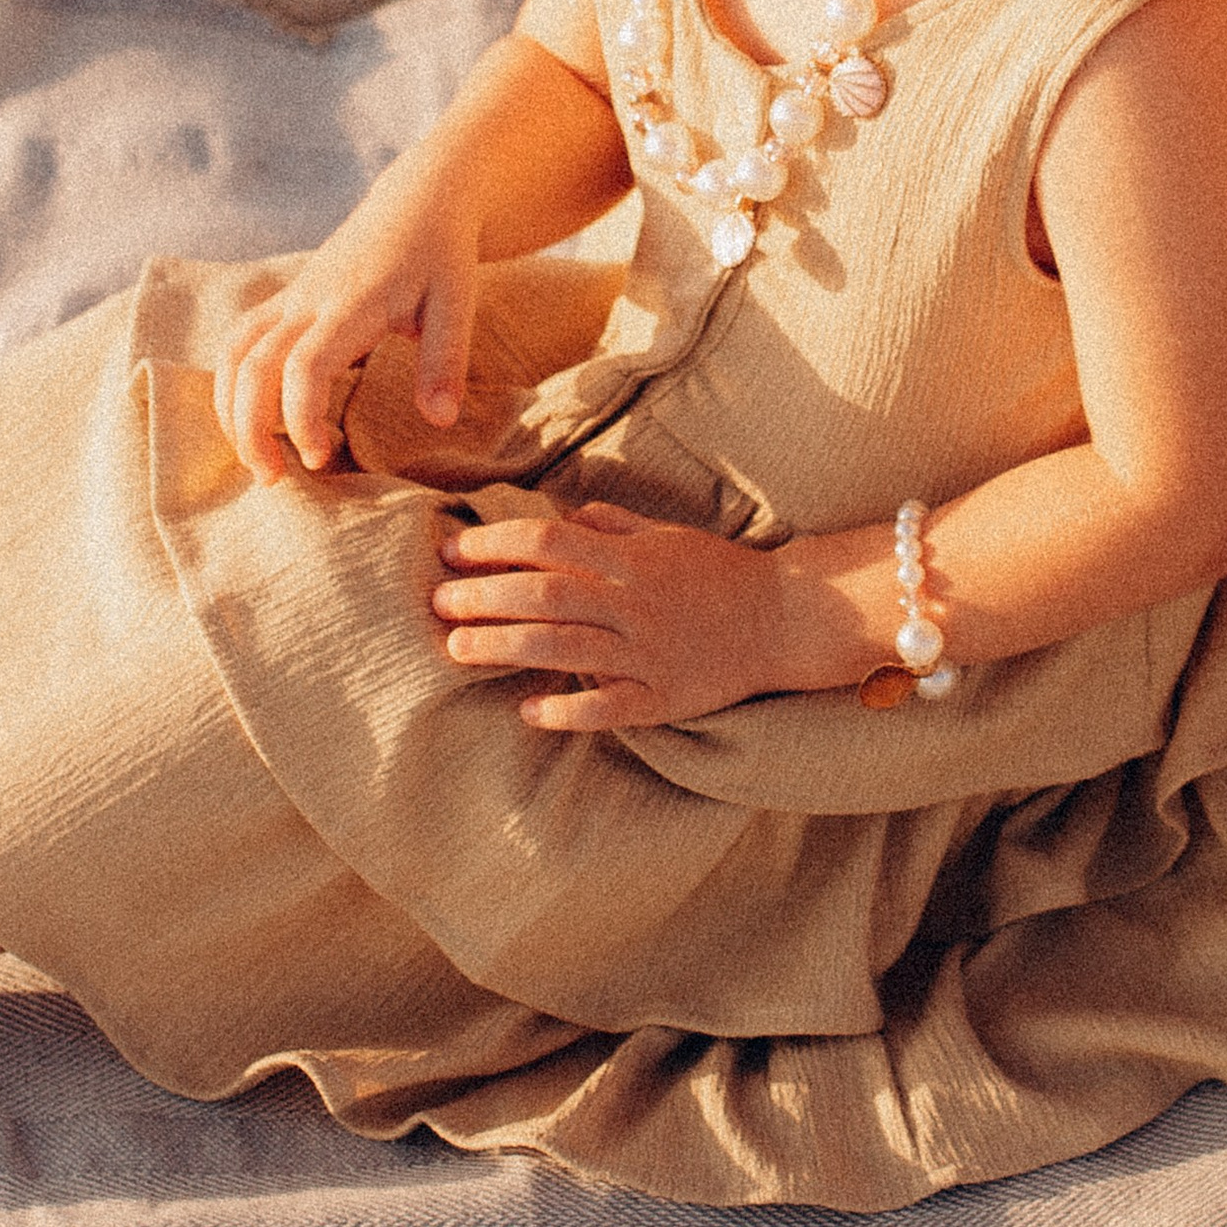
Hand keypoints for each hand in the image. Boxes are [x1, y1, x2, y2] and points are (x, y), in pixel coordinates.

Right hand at [217, 189, 480, 482]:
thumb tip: (440, 421)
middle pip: (250, 364)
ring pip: (231, 351)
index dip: (301, 417)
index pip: (304, 365)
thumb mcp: (457, 303)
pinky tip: (251, 419)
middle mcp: (308, 300)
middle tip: (272, 479)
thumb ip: (445, 360)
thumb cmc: (441, 255)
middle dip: (248, 427)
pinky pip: (238, 340)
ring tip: (255, 458)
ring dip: (229, 408)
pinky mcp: (285, 299)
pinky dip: (231, 383)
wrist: (418, 200)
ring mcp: (291, 297)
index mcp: (350, 303)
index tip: (321, 459)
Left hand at [429, 501, 780, 731]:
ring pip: (566, 649)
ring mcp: (650, 653)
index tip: (452, 551)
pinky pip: (610, 708)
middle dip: (484, 597)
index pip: (549, 542)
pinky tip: (528, 711)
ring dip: (505, 647)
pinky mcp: (666, 699)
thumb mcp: (666, 537)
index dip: (496, 544)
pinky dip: (567, 710)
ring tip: (456, 650)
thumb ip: (612, 527)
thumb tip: (564, 515)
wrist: (788, 618)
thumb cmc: (719, 573)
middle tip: (438, 602)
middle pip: (547, 595)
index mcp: (631, 559)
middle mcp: (635, 603)